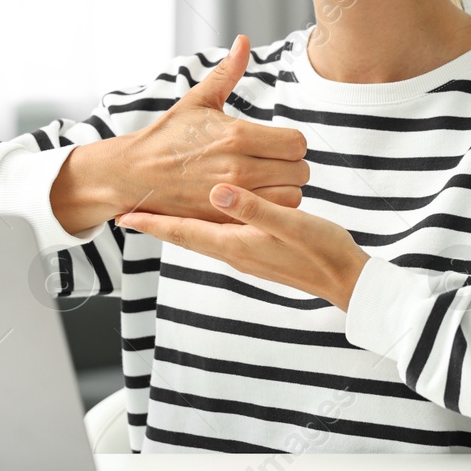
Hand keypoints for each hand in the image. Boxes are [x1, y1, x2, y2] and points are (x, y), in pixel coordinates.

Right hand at [51, 35, 309, 234]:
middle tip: (273, 162)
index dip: (291, 143)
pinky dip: (268, 210)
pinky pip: (267, 218)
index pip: (296, 143)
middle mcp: (239, 168)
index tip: (276, 143)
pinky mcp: (225, 218)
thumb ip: (227, 72)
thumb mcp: (197, 101)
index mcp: (237, 136)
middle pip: (299, 171)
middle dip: (290, 166)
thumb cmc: (168, 136)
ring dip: (283, 189)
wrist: (134, 174)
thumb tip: (243, 41)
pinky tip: (254, 198)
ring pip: (290, 197)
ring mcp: (233, 197)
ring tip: (266, 181)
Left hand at [119, 183, 368, 309]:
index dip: (154, 223)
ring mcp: (246, 254)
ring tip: (158, 212)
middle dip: (158, 225)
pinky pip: (220, 238)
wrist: (347, 280)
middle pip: (186, 237)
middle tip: (129, 213)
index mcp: (235, 244)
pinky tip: (208, 216)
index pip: (184, 232)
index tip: (124, 217)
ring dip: (178, 225)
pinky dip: (203, 226)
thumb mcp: (289, 225)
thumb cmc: (321, 251)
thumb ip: (253, 208)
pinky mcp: (259, 252)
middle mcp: (235, 252)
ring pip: (201, 237)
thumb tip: (216, 191)